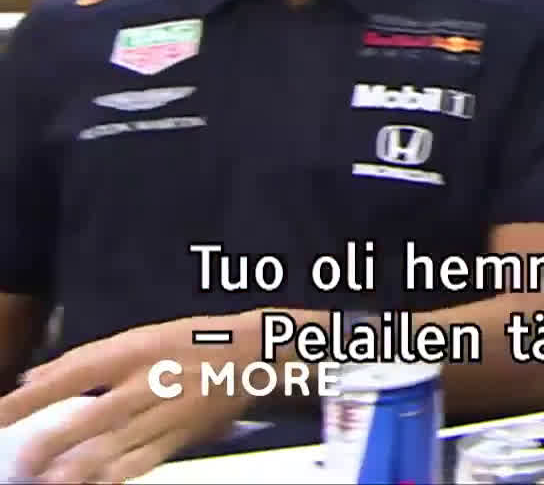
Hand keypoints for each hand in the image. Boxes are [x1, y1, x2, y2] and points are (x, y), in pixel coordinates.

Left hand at [0, 313, 261, 482]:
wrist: (256, 354)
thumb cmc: (193, 341)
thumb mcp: (140, 336)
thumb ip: (86, 357)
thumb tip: (34, 377)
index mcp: (136, 350)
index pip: (74, 373)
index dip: (33, 396)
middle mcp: (150, 382)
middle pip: (96, 415)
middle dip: (56, 441)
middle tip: (24, 461)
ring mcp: (168, 412)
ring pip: (120, 444)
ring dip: (82, 466)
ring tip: (53, 482)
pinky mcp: (182, 436)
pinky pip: (146, 460)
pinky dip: (118, 476)